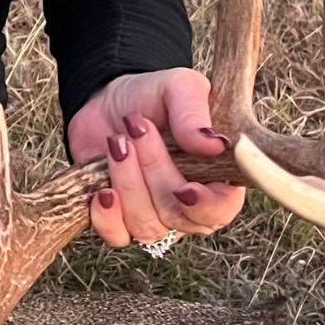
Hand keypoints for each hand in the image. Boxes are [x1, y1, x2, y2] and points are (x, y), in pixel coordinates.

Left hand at [66, 68, 245, 248]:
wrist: (107, 101)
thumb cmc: (153, 97)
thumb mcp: (179, 87)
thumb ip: (195, 112)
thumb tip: (212, 144)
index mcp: (216, 176)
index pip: (223, 209)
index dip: (206, 206)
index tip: (185, 188)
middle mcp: (189, 205)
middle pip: (178, 215)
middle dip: (154, 172)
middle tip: (137, 129)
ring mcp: (155, 215)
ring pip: (147, 226)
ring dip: (128, 184)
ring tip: (117, 143)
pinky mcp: (120, 220)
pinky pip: (117, 237)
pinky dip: (107, 217)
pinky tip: (101, 190)